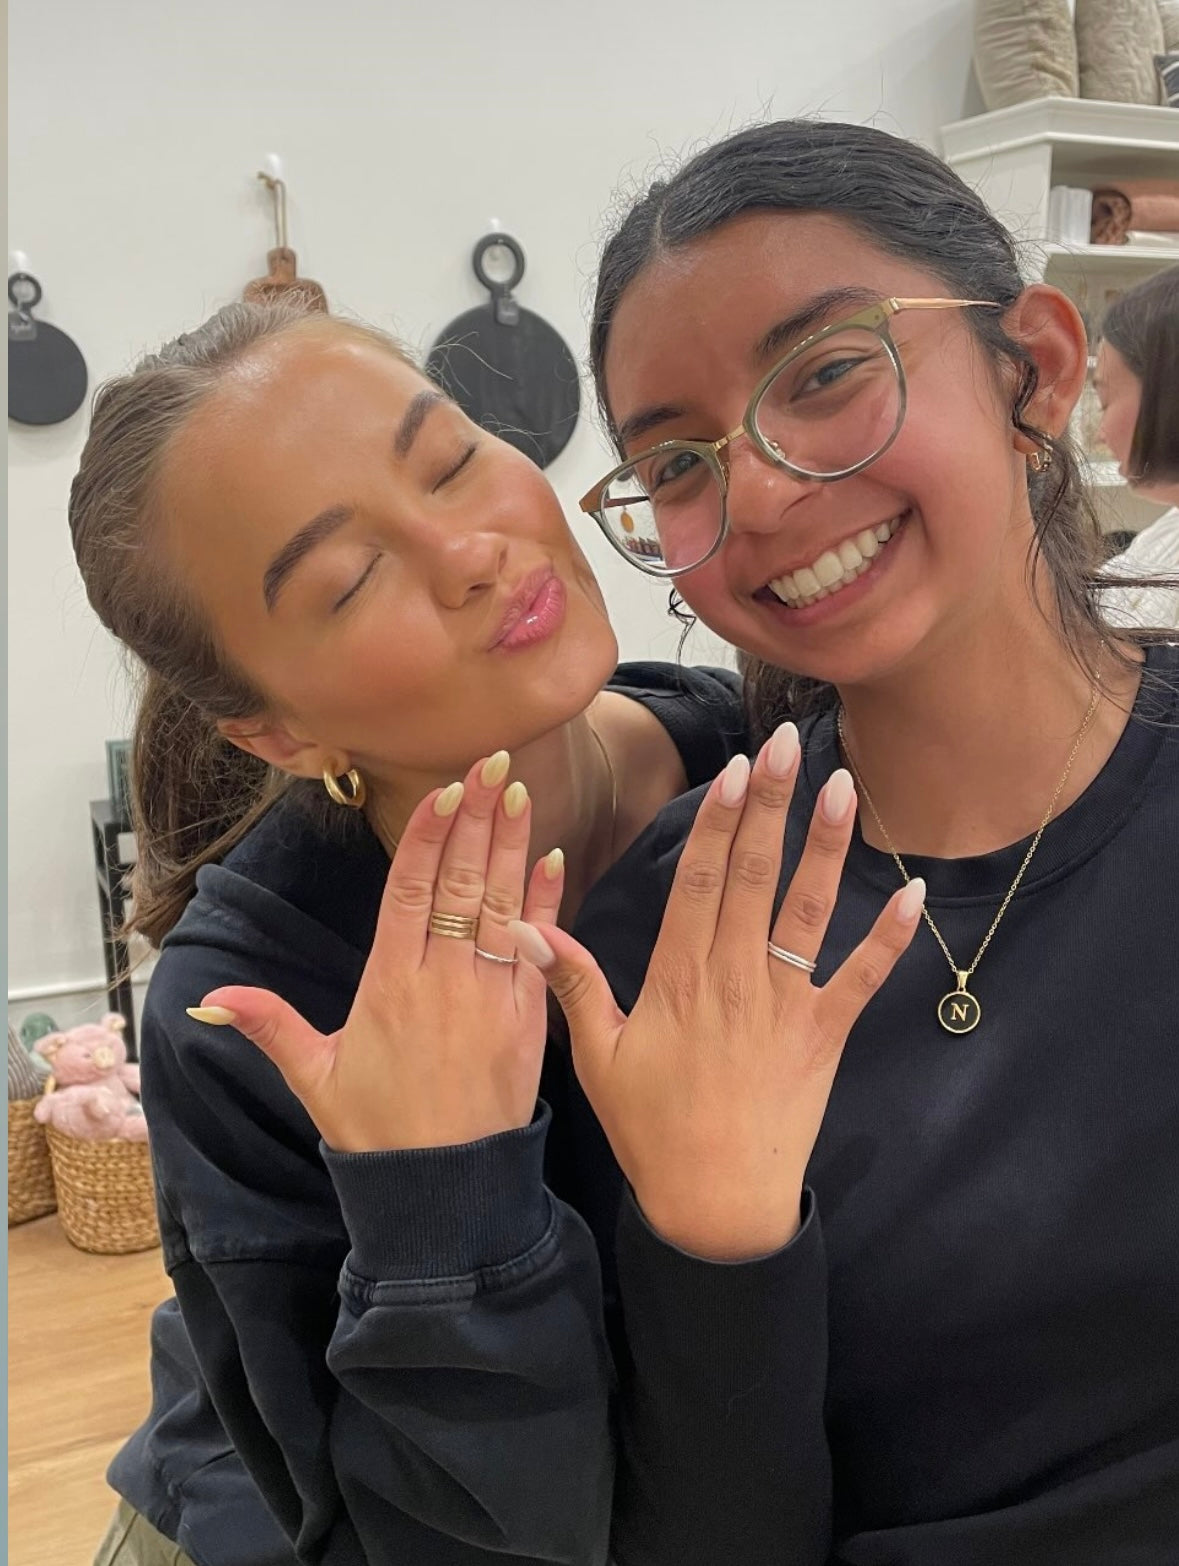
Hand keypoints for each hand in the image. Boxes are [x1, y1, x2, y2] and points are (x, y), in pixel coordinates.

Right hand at [189, 754, 564, 1152]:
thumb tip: (206, 999)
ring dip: (512, 845)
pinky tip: (553, 860)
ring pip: (501, 905)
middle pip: (458, 883)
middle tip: (491, 762)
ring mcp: (490, 996)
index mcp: (388, 984)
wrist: (447, 1193)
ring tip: (519, 791)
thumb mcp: (313, 1077)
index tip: (444, 789)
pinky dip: (547, 903)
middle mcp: (442, 980)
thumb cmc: (377, 1134)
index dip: (426, 836)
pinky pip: (540, 949)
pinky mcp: (528, 1019)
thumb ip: (268, 1025)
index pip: (409, 891)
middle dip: (475, 818)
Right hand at [510, 724, 923, 1260]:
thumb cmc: (652, 1130)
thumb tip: (527, 925)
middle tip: (788, 742)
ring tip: (840, 787)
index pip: (700, 881)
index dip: (717, 821)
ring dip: (825, 848)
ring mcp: (786, 1005)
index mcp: (679, 978)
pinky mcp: (826, 1036)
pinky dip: (889, 938)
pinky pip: (862, 979)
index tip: (734, 769)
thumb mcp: (598, 1058)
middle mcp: (737, 979)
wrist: (715, 1206)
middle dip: (771, 806)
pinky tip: (912, 892)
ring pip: (807, 912)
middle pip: (754, 876)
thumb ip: (573, 984)